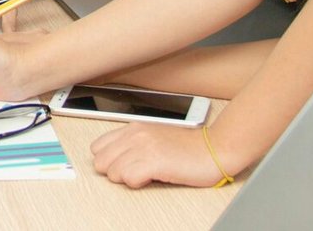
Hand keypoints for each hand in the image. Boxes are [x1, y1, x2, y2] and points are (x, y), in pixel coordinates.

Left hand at [90, 121, 232, 188]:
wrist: (215, 148)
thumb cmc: (188, 147)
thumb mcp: (154, 137)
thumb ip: (133, 143)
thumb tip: (115, 160)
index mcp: (133, 128)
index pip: (97, 148)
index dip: (109, 161)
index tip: (123, 165)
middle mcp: (135, 135)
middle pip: (100, 162)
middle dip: (114, 172)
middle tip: (134, 172)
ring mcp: (143, 147)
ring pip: (112, 172)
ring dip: (127, 179)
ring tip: (146, 175)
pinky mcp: (154, 162)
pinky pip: (128, 179)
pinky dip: (137, 183)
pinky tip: (151, 178)